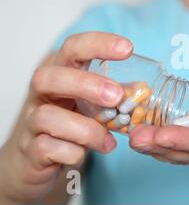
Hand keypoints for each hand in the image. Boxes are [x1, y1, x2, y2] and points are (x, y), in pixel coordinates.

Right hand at [0, 32, 132, 203]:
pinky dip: (72, 152)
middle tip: (115, 96)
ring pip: (47, 116)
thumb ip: (114, 96)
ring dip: (85, 129)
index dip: (98, 44)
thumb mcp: (91, 105)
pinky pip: (47, 148)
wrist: (37, 160)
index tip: (127, 49)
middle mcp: (42, 95)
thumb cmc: (69, 124)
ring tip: (108, 141)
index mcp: (61, 75)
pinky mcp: (30, 150)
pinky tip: (86, 154)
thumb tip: (142, 90)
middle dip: (85, 83)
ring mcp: (31, 122)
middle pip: (48, 76)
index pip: (72, 48)